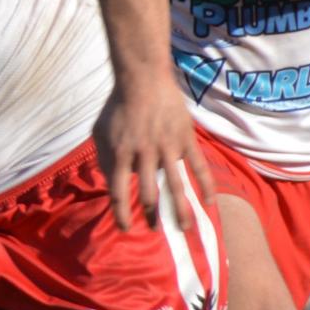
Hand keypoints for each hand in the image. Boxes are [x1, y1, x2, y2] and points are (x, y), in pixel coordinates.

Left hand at [92, 72, 213, 231]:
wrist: (142, 80)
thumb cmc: (118, 107)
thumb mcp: (100, 132)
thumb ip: (103, 158)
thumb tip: (110, 182)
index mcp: (120, 153)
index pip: (119, 191)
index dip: (121, 213)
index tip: (125, 228)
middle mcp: (144, 154)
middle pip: (149, 193)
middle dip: (152, 215)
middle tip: (155, 228)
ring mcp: (167, 147)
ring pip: (176, 186)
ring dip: (180, 211)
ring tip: (184, 229)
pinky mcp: (185, 139)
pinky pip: (198, 167)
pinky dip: (205, 186)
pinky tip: (208, 203)